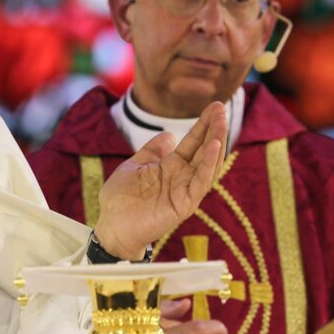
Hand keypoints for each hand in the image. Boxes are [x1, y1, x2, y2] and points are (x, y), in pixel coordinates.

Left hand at [94, 102, 226, 258]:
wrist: (112, 225)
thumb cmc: (120, 199)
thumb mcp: (134, 166)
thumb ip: (152, 152)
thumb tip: (169, 135)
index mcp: (170, 167)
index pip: (192, 142)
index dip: (203, 125)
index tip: (214, 107)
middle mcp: (182, 177)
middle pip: (203, 150)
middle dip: (213, 129)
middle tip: (222, 108)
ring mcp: (185, 190)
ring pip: (207, 164)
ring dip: (216, 142)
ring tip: (222, 122)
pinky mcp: (185, 204)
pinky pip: (201, 182)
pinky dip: (208, 164)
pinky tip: (214, 146)